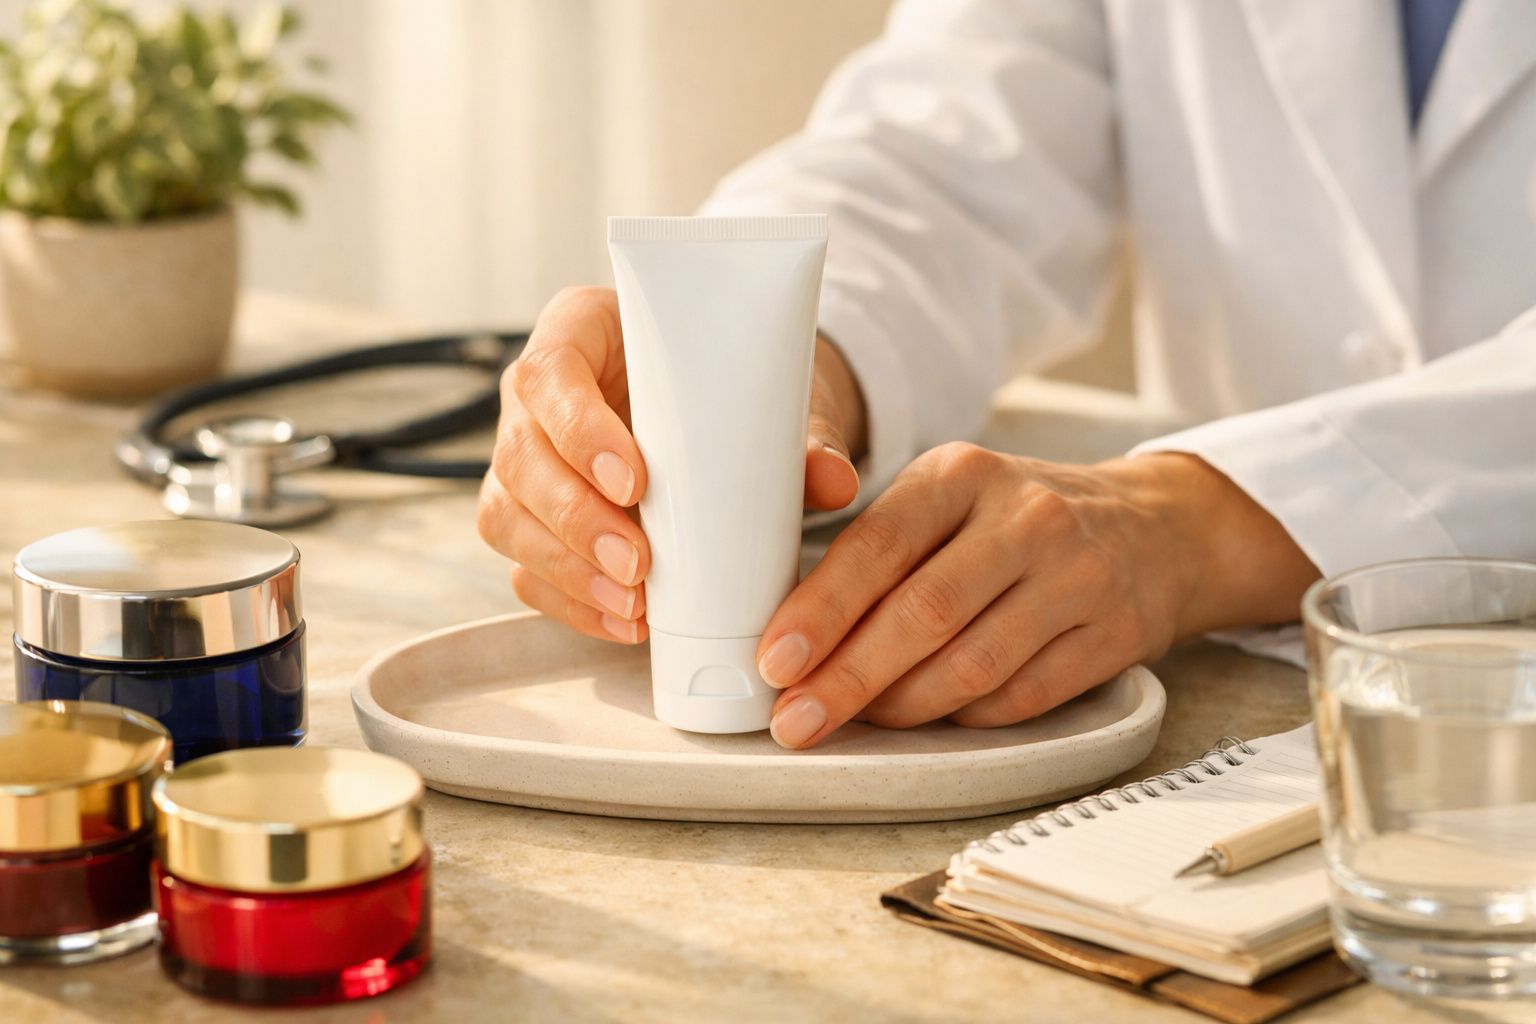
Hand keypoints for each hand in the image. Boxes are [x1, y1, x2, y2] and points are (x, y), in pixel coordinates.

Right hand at [477, 286, 867, 641]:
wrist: (724, 405)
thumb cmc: (731, 382)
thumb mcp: (766, 390)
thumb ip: (799, 434)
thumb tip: (836, 481)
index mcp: (581, 331)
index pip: (550, 372)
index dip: (579, 430)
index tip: (635, 481)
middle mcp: (537, 396)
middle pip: (520, 455)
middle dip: (575, 519)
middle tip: (637, 564)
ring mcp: (526, 459)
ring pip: (508, 516)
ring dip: (568, 569)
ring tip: (633, 605)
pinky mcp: (529, 518)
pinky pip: (525, 566)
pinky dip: (570, 601)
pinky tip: (622, 622)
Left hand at [756, 447, 1319, 747]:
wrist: (1156, 526)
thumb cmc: (1020, 519)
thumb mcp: (951, 498)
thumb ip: (880, 550)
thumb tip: (795, 633)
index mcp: (963, 473)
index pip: (878, 545)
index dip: (821, 610)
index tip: (776, 659)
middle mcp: (1026, 518)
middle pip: (923, 614)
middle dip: (848, 677)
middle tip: (797, 719)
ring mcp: (1077, 577)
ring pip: (972, 666)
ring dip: (902, 707)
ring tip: (857, 722)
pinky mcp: (1115, 634)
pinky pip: (1022, 697)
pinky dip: (966, 718)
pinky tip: (933, 720)